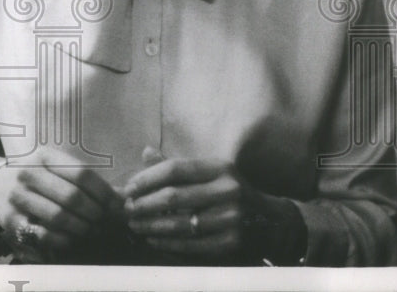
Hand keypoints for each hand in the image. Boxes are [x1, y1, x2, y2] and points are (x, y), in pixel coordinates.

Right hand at [0, 147, 123, 261]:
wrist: (0, 187)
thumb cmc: (42, 179)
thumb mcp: (61, 170)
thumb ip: (91, 183)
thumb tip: (125, 200)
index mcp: (45, 155)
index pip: (82, 174)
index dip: (104, 193)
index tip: (118, 207)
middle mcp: (28, 172)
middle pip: (72, 196)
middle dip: (95, 214)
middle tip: (105, 223)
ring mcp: (17, 196)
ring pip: (59, 217)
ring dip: (82, 228)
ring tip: (92, 231)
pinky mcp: (11, 219)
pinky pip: (44, 235)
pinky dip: (64, 240)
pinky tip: (73, 239)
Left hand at [121, 147, 305, 262]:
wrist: (269, 221)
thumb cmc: (228, 192)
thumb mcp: (208, 172)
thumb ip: (176, 165)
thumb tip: (146, 152)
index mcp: (220, 167)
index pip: (175, 169)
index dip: (147, 178)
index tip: (129, 188)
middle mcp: (229, 190)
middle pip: (174, 196)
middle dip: (144, 204)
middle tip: (127, 209)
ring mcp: (232, 218)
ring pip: (180, 223)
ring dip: (151, 225)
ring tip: (135, 225)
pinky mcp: (232, 242)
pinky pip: (191, 244)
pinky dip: (167, 242)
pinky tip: (152, 239)